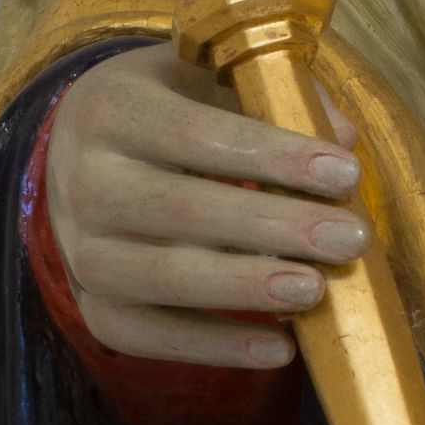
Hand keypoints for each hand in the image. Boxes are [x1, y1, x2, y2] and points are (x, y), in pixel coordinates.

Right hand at [43, 43, 368, 368]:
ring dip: (244, 288)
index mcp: (111, 109)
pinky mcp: (92, 306)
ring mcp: (80, 250)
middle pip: (181, 209)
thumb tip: (343, 139)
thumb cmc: (163, 110)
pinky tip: (280, 348)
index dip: (274, 155)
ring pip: (162, 277)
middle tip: (349, 239)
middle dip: (275, 227)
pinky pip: (149, 336)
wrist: (74, 157)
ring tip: (316, 291)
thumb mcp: (203, 77)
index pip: (196, 133)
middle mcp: (83, 180)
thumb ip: (271, 94)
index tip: (346, 174)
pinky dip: (215, 347)